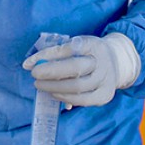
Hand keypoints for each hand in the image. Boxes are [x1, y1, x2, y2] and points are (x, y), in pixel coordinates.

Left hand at [22, 34, 139, 106]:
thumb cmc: (88, 53)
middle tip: (34, 75)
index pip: (69, 48)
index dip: (48, 56)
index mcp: (93, 44)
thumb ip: (54, 53)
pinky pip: (83, 101)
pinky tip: (54, 94)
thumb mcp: (75, 45)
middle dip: (51, 72)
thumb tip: (28, 64)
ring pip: (78, 87)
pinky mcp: (105, 95)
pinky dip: (65, 99)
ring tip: (41, 85)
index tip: (30, 63)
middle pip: (75, 68)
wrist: (115, 62)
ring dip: (55, 88)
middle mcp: (102, 61)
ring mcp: (106, 79)